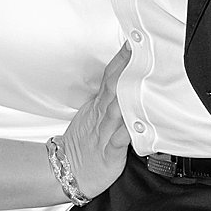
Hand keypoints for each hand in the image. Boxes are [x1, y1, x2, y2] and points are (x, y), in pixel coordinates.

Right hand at [59, 45, 130, 201]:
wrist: (69, 171)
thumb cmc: (87, 144)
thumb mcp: (97, 114)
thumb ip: (113, 97)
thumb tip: (128, 78)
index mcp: (100, 105)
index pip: (112, 76)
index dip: (122, 58)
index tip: (134, 40)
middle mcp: (103, 115)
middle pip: (115, 86)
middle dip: (127, 67)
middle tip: (139, 48)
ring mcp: (105, 132)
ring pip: (117, 109)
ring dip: (128, 92)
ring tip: (141, 79)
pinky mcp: (110, 152)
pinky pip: (119, 140)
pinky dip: (126, 131)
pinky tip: (135, 123)